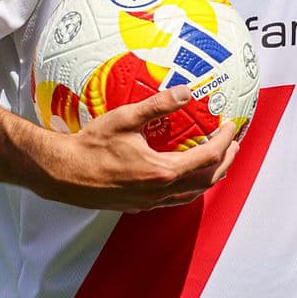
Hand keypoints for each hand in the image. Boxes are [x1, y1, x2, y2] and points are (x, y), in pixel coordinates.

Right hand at [30, 85, 239, 211]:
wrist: (63, 174)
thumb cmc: (91, 146)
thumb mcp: (125, 119)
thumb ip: (158, 105)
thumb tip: (186, 91)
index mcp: (162, 171)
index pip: (207, 157)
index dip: (224, 141)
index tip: (231, 126)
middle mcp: (160, 191)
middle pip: (206, 180)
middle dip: (225, 161)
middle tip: (233, 144)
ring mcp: (150, 202)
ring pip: (192, 194)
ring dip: (209, 177)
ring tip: (217, 161)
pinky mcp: (138, 206)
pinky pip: (174, 200)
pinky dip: (189, 188)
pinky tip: (183, 178)